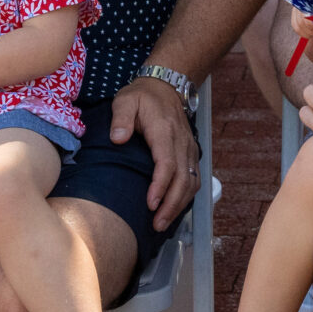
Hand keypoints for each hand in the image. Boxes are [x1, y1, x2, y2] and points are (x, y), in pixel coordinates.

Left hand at [109, 73, 198, 225]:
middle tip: (156, 224)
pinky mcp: (191, 153)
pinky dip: (186, 197)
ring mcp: (189, 148)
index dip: (160, 186)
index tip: (150, 203)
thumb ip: (121, 118)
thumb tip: (118, 139)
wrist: (166, 86)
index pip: (167, 163)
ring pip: (192, 182)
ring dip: (180, 205)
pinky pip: (194, 179)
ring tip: (163, 223)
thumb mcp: (125, 100)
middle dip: (171, 205)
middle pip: (183, 179)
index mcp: (165, 131)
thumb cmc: (142, 96)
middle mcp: (181, 142)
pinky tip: (174, 210)